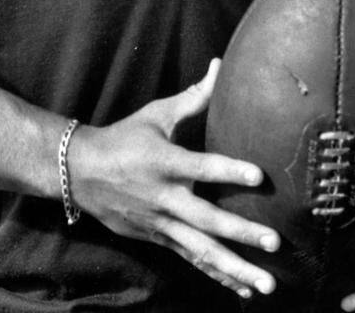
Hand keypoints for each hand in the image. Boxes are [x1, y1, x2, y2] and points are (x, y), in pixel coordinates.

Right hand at [70, 60, 279, 299]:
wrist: (80, 172)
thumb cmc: (126, 136)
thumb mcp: (157, 114)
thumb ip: (194, 96)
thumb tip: (219, 65)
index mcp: (166, 162)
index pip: (203, 167)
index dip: (230, 170)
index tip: (260, 176)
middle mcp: (164, 198)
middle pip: (207, 220)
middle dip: (242, 234)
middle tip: (274, 243)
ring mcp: (160, 224)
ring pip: (201, 251)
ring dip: (235, 269)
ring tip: (267, 285)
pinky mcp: (157, 239)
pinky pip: (191, 259)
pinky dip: (217, 276)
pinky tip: (242, 290)